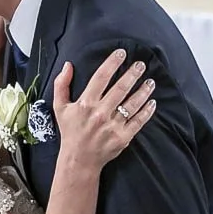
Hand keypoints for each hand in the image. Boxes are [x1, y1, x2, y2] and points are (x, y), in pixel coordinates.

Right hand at [52, 50, 155, 172]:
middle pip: (120, 88)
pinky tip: (152, 102)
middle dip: (133, 74)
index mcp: (85, 103)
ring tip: (150, 81)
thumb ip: (61, 84)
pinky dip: (147, 111)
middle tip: (141, 65)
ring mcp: (112, 126)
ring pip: (132, 103)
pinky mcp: (123, 137)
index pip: (101, 77)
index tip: (122, 53)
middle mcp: (100, 113)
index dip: (112, 63)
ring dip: (144, 90)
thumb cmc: (70, 131)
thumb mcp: (60, 107)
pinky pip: (138, 121)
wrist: (78, 160)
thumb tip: (68, 65)